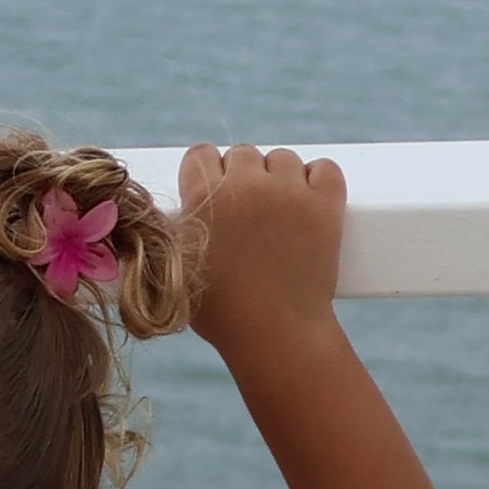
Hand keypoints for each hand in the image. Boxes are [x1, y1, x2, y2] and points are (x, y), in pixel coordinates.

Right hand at [179, 144, 345, 360]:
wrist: (276, 335)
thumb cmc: (223, 313)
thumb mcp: (177, 268)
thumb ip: (172, 231)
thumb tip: (163, 214)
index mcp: (203, 196)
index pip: (200, 153)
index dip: (207, 174)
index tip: (217, 197)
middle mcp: (244, 185)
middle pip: (242, 154)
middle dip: (244, 179)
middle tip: (249, 216)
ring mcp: (288, 191)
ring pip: (282, 158)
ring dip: (280, 179)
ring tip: (280, 216)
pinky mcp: (325, 204)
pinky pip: (324, 168)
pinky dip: (319, 182)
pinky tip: (311, 205)